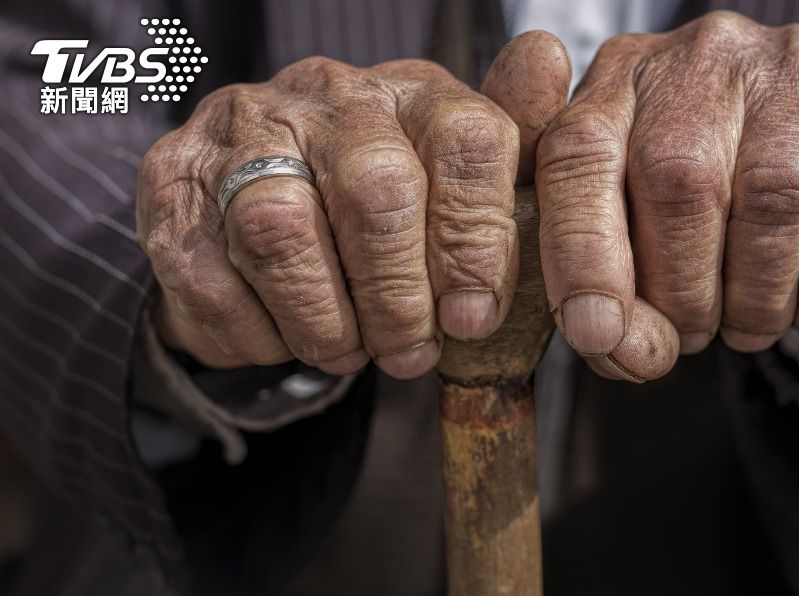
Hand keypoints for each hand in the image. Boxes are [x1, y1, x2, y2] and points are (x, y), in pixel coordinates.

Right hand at [138, 53, 531, 378]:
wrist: (262, 200)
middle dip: (398, 299)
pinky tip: (282, 336)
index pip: (468, 141)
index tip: (472, 317)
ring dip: (323, 320)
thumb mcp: (460, 185)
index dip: (477, 242)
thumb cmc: (385, 206)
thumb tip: (548, 57)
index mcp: (414, 92)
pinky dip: (254, 331)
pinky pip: (207, 272)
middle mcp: (328, 95)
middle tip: (409, 353)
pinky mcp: (172, 177)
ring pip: (281, 231)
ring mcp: (243, 130)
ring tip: (348, 351)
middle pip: (376, 190)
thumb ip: (509, 152)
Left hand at [536, 11, 798, 379]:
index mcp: (616, 84)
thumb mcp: (636, 234)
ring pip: (773, 194)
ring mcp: (793, 63)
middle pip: (678, 180)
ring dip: (760, 294)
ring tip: (751, 327)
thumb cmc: (706, 210)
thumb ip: (608, 289)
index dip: (582, 255)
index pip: (577, 159)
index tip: (597, 333)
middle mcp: (700, 56)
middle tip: (694, 335)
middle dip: (683, 290)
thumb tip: (619, 349)